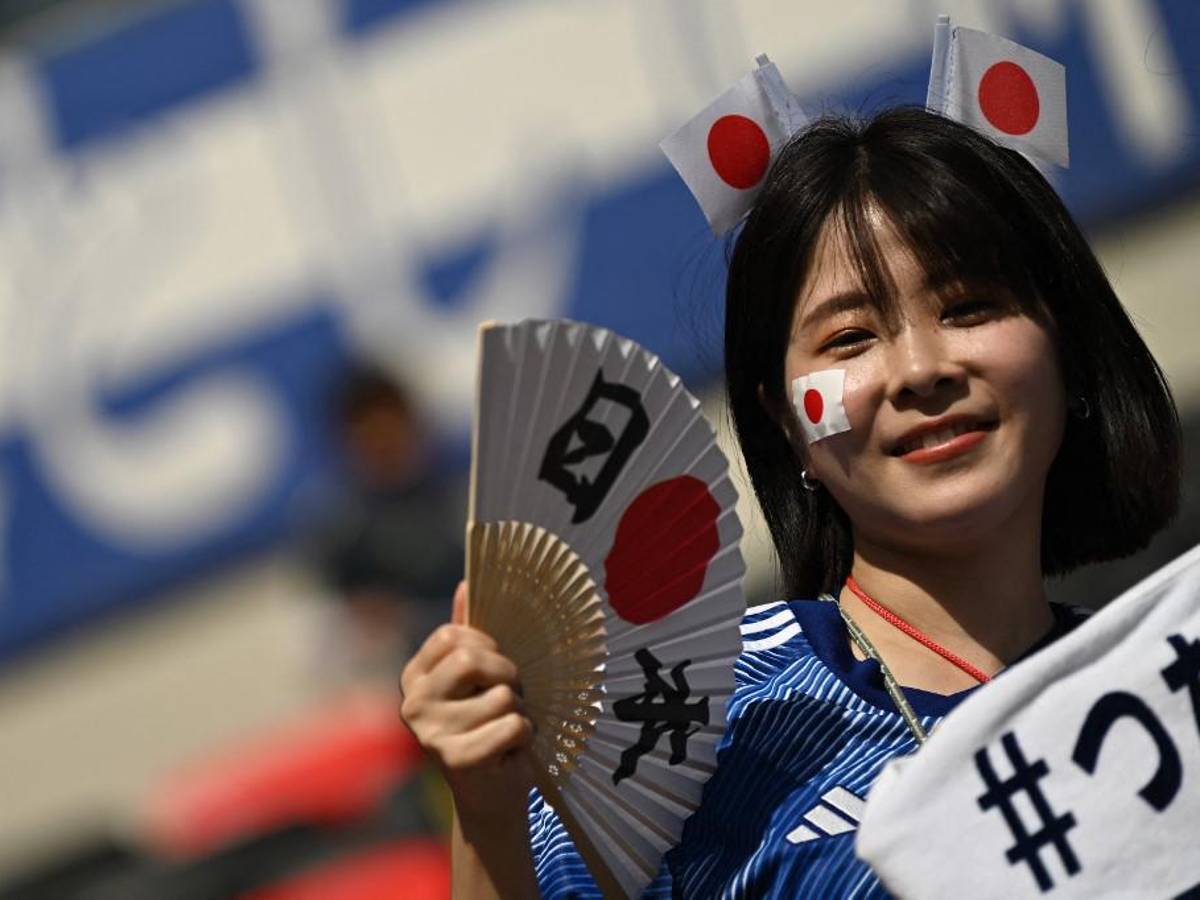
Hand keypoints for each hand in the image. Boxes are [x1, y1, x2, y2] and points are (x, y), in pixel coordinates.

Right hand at [399, 581, 534, 821]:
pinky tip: (510, 751)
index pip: (452, 635)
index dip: (487, 646)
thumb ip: (468, 633)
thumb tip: (467, 582)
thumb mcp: (476, 678)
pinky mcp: (456, 760)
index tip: (494, 669)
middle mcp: (412, 704)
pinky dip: (525, 735)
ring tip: (508, 730)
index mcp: (414, 678)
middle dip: (508, 674)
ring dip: (521, 711)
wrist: (491, 796)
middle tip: (511, 696)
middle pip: (473, 659)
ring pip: (501, 695)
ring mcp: (430, 733)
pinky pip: (513, 724)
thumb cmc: (487, 725)